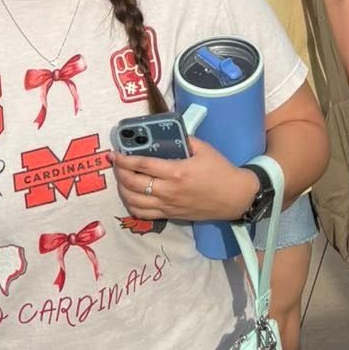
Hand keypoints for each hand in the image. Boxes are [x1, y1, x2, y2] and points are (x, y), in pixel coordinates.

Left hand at [112, 134, 259, 224]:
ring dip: (122, 189)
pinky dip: (131, 205)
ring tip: (120, 179)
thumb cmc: (220, 170)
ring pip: (135, 201)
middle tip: (115, 163)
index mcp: (176, 172)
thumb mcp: (204, 149)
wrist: (233, 197)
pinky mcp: (169, 215)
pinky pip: (143, 214)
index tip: (116, 153)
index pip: (143, 165)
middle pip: (134, 183)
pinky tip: (129, 196)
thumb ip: (185, 140)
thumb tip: (168, 133)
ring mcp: (167, 206)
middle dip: (120, 172)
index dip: (126, 159)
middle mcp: (168, 191)